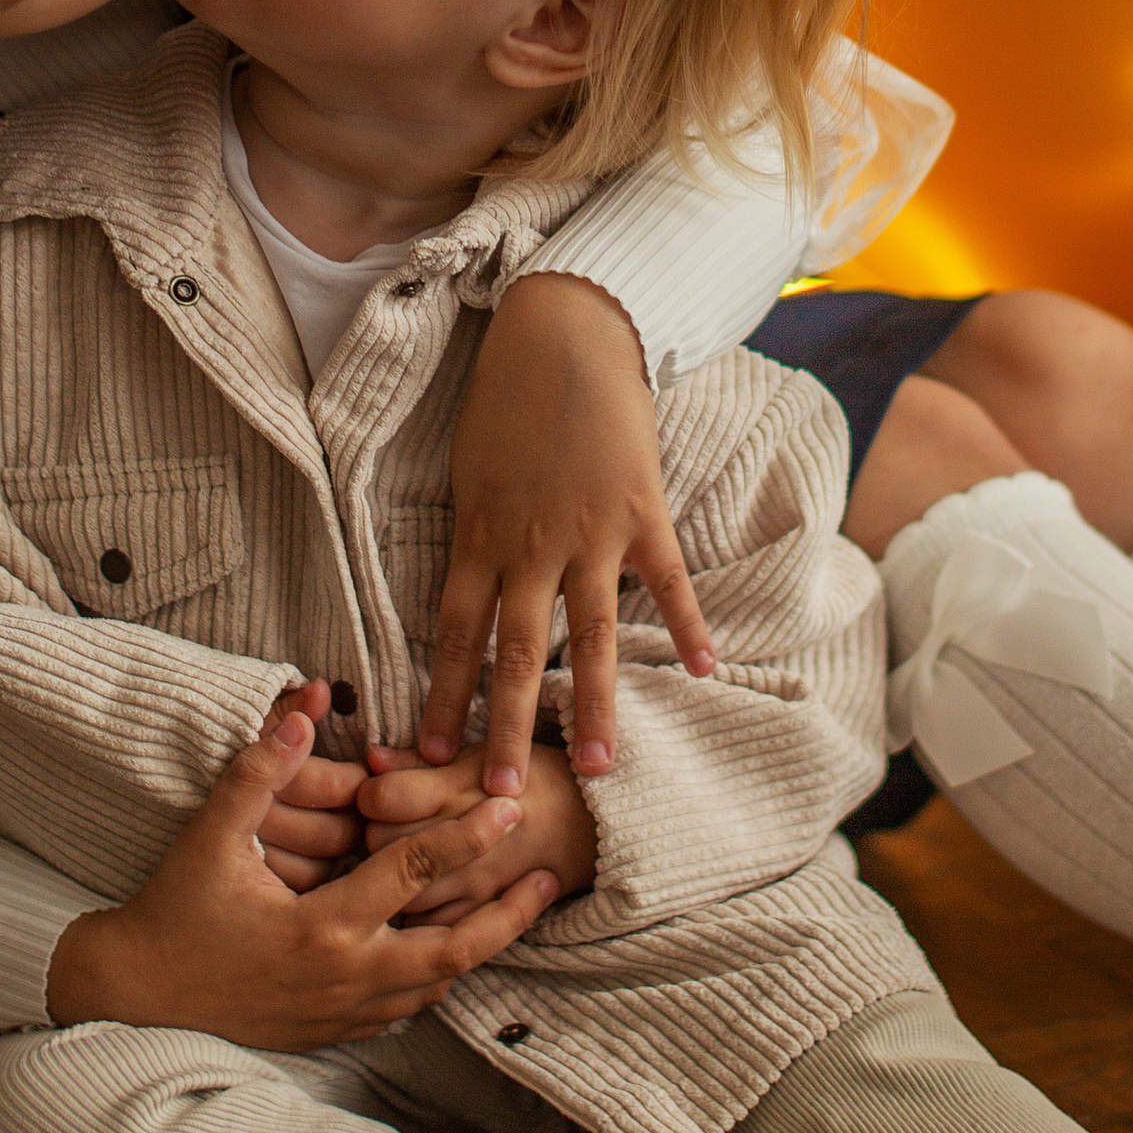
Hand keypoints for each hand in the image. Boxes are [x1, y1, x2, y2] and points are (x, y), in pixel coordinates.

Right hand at [42, 705, 565, 1053]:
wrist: (135, 995)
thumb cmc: (173, 912)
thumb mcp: (210, 838)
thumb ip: (258, 771)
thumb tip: (302, 706)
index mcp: (323, 927)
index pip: (414, 872)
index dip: (467, 834)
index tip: (510, 807)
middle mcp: (344, 977)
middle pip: (452, 950)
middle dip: (505, 915)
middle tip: (544, 877)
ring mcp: (341, 1012)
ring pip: (433, 987)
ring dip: (476, 948)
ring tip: (512, 911)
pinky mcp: (331, 1032)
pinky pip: (403, 1010)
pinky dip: (435, 979)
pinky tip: (448, 953)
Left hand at [357, 736, 597, 923]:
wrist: (594, 824)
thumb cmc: (530, 777)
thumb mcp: (480, 756)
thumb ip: (418, 762)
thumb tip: (368, 758)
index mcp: (459, 787)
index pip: (382, 797)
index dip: (369, 794)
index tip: (377, 795)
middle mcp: (464, 836)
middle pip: (381, 844)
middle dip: (374, 836)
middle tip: (385, 830)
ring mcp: (475, 880)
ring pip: (400, 890)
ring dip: (390, 881)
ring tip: (397, 866)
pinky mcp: (485, 914)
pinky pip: (430, 926)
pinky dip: (417, 914)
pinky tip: (419, 898)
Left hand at [428, 271, 712, 793]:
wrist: (562, 333)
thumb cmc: (506, 399)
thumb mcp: (469, 472)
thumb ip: (474, 539)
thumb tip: (466, 597)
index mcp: (478, 537)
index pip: (452, 636)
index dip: (441, 698)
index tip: (426, 757)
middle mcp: (529, 547)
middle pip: (511, 655)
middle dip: (500, 731)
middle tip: (491, 798)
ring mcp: (588, 533)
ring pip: (586, 637)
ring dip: (589, 706)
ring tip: (595, 768)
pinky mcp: (640, 511)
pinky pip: (665, 581)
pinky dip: (688, 624)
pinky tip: (706, 668)